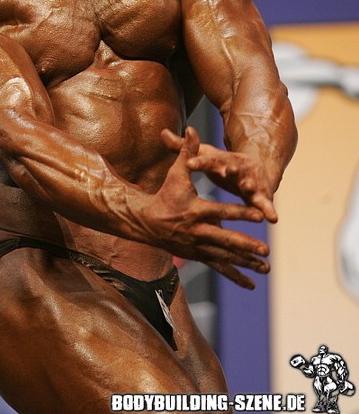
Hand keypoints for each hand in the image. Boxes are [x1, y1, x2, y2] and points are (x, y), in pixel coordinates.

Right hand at [147, 127, 269, 289]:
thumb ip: (187, 151)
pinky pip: (220, 268)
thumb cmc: (165, 194)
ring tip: (266, 268)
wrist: (147, 222)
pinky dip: (236, 276)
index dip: (240, 213)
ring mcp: (198, 247)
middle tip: (265, 250)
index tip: (259, 215)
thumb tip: (191, 129)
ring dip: (246, 263)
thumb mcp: (176, 172)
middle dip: (246, 246)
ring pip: (225, 257)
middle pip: (225, 240)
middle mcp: (198, 231)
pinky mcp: (199, 256)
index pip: (221, 212)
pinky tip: (252, 285)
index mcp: (195, 210)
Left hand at [162, 127, 278, 222]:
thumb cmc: (223, 163)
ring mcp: (251, 180)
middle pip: (233, 168)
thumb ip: (183, 148)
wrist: (258, 166)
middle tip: (228, 169)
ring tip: (251, 188)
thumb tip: (162, 132)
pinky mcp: (262, 194)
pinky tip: (273, 218)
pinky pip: (265, 203)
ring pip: (250, 183)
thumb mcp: (205, 155)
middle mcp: (237, 168)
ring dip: (251, 186)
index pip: (208, 160)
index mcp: (220, 160)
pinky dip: (269, 209)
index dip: (199, 161)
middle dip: (231, 169)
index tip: (189, 163)